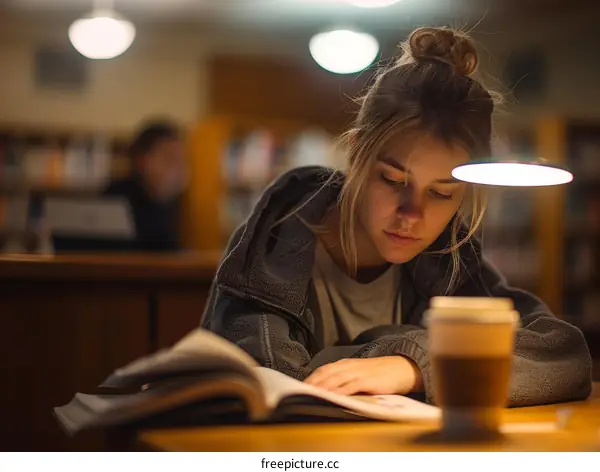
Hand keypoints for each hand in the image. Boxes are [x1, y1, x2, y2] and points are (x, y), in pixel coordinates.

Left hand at [304, 356, 422, 395]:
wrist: (401, 368)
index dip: (311, 378)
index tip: (299, 388)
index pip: (323, 369)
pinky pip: (351, 386)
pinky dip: (341, 391)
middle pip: (326, 373)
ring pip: (336, 379)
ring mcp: (358, 372)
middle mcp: (349, 366)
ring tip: (312, 396)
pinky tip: (333, 397)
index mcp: (345, 364)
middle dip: (312, 383)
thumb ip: (344, 380)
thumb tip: (328, 391)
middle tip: (300, 393)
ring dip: (323, 387)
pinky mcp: (367, 380)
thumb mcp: (359, 373)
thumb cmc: (379, 374)